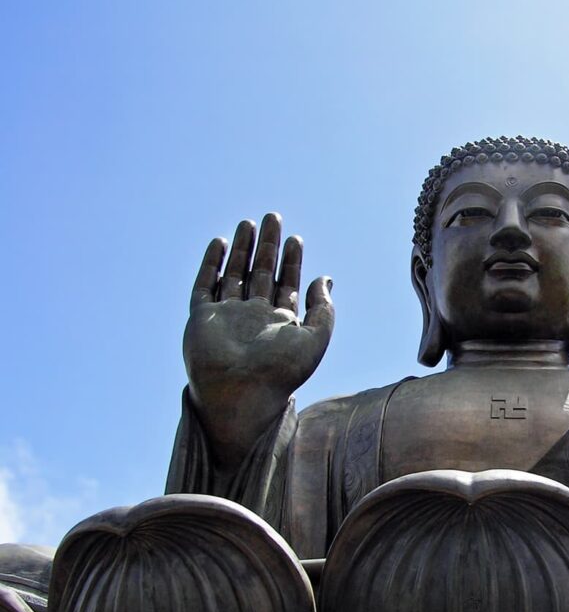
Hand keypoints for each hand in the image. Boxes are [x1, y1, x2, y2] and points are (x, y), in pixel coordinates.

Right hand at [184, 213, 333, 466]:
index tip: (295, 239)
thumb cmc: (282, 373)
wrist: (242, 394)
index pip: (286, 283)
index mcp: (279, 323)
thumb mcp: (314, 339)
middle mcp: (253, 317)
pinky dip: (211, 264)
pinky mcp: (202, 318)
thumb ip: (323, 309)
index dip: (291, 261)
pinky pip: (204, 286)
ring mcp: (227, 316)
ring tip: (248, 223)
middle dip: (267, 246)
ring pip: (234, 274)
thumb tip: (324, 279)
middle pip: (260, 273)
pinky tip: (219, 243)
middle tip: (272, 217)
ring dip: (241, 249)